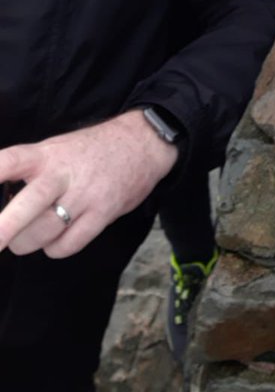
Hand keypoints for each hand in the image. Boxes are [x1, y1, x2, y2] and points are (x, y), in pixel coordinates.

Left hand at [0, 111, 177, 258]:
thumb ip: (29, 172)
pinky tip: (59, 237)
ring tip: (31, 235)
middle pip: (27, 205)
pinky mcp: (103, 213)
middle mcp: (62, 173)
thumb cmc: (91, 151)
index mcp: (45, 154)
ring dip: (27, 242)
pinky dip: (55, 248)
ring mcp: (84, 195)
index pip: (9, 161)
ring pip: (41, 234)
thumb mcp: (56, 148)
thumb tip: (2, 209)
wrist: (143, 143)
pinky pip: (66, 246)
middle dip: (4, 229)